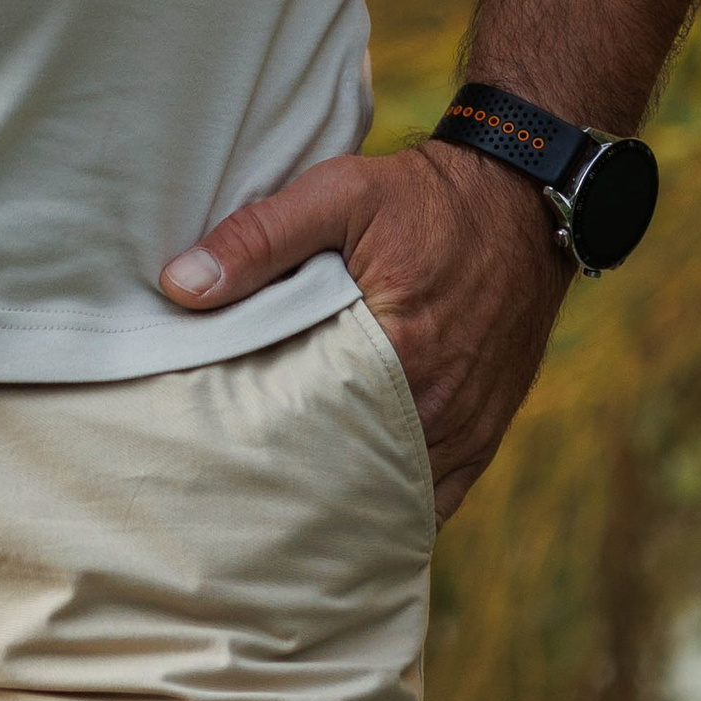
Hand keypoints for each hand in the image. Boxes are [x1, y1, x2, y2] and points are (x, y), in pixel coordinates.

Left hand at [159, 141, 564, 516]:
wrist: (519, 199)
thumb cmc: (422, 197)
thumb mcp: (337, 195)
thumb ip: (259, 238)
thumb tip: (182, 284)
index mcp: (402, 358)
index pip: (315, 437)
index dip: (266, 456)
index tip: (219, 460)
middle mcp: (441, 408)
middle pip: (355, 479)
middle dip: (302, 492)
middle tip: (241, 494)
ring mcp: (470, 426)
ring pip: (398, 496)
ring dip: (349, 502)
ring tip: (287, 503)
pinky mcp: (488, 427)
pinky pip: (439, 494)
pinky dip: (397, 502)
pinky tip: (352, 505)